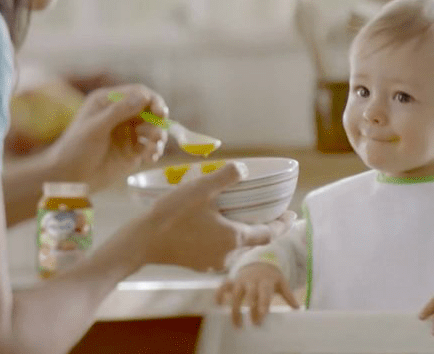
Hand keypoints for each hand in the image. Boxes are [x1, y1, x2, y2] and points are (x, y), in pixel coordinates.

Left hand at [46, 84, 166, 191]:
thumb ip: (119, 111)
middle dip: (157, 121)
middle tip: (158, 134)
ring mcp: (128, 133)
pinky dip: (154, 150)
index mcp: (108, 102)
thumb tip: (144, 97)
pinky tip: (150, 157)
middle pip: (149, 110)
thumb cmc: (76, 148)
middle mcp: (120, 115)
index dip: (152, 100)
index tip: (161, 112)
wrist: (69, 177)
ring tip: (153, 147)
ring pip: (153, 128)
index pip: (137, 93)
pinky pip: (150, 146)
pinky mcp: (132, 151)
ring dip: (157, 136)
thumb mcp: (96, 127)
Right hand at [141, 162, 287, 271]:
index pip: (269, 233)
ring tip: (239, 216)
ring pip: (235, 247)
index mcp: (234, 237)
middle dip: (261, 227)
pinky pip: (220, 252)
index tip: (291, 215)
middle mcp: (228, 254)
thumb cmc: (172, 215)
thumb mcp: (201, 189)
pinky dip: (224, 240)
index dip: (282, 224)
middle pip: (253, 241)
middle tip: (266, 211)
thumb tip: (243, 168)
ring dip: (241, 233)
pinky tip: (215, 227)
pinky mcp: (198, 265)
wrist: (143, 242)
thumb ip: (226, 176)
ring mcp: (212, 262)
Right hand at [216, 262, 299, 327]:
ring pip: (236, 293)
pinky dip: (219, 293)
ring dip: (235, 308)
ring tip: (236, 323)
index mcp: (265, 281)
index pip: (264, 294)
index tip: (262, 316)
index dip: (263, 304)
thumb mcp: (281, 282)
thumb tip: (297, 308)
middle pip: (250, 295)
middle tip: (254, 323)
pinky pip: (224, 286)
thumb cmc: (271, 276)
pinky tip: (218, 304)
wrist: (259, 260)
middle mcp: (252, 281)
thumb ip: (288, 295)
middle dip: (251, 309)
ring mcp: (241, 280)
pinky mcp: (233, 280)